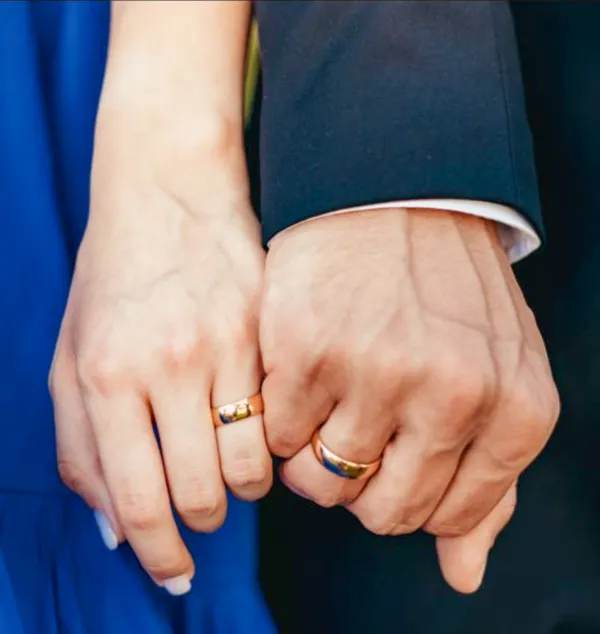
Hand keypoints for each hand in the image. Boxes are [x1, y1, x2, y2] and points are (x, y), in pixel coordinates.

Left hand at [49, 107, 270, 591]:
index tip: (175, 572)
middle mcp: (166, 365)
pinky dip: (269, 436)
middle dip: (203, 517)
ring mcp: (223, 344)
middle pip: (203, 493)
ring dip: (243, 484)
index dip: (159, 553)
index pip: (138, 499)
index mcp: (105, 375)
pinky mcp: (267, 327)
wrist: (168, 190)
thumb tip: (114, 531)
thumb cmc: (114, 276)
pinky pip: (280, 415)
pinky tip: (256, 419)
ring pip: (251, 465)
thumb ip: (80, 448)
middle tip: (202, 502)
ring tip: (230, 459)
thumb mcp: (70, 356)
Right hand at [260, 208, 558, 591]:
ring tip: (323, 407)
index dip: (406, 494)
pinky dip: (281, 421)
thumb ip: (489, 481)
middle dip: (359, 484)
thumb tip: (462, 574)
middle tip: (351, 433)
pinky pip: (276, 436)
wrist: (397, 195)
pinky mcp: (307, 351)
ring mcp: (376, 371)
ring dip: (313, 458)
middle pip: (381, 512)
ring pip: (321, 484)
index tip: (389, 456)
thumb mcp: (501, 377)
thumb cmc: (448, 291)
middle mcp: (451, 396)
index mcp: (514, 411)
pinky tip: (299, 378)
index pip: (446, 517)